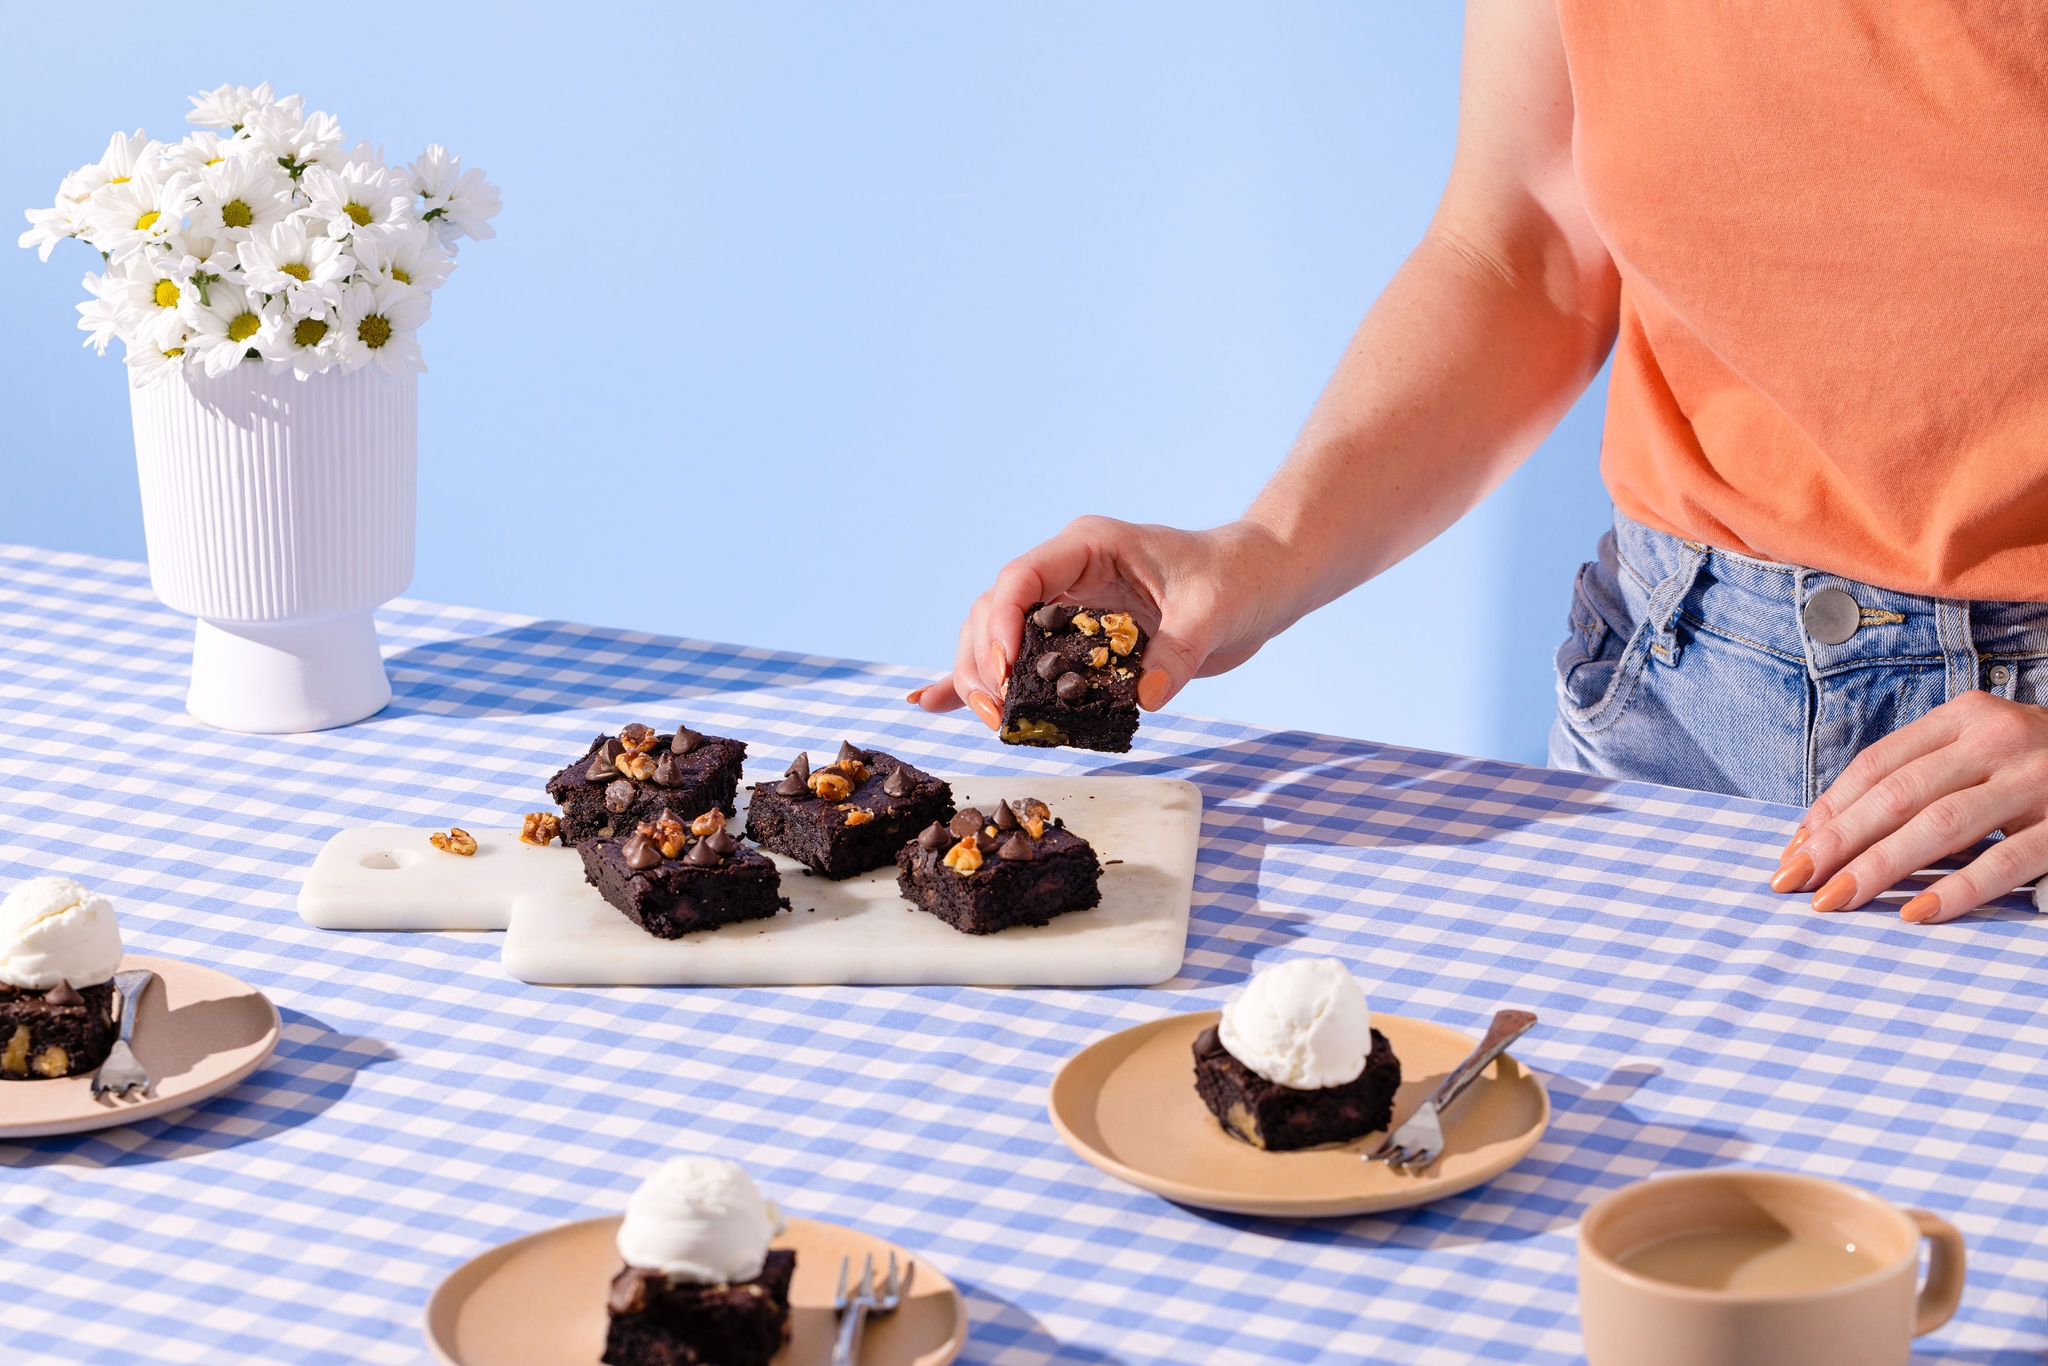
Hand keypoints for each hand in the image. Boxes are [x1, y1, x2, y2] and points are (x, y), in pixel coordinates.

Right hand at [908, 516, 1301, 728]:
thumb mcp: (1213, 612)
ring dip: (979, 678)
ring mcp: (1062, 604)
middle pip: (991, 612)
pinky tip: (931, 703)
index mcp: (1086, 547)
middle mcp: (1063, 573)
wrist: (1259, 581)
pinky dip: (974, 680)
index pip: (1019, 578)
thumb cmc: (1237, 579)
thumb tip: (1145, 696)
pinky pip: (1013, 658)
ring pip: (992, 636)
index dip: (1000, 625)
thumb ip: (1177, 651)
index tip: (1004, 672)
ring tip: (994, 723)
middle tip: (1001, 716)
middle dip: (982, 664)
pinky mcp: (1069, 638)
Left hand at [1770, 690, 2047, 922]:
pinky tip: (1916, 913)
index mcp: (1966, 717)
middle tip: (1795, 885)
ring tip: (1836, 901)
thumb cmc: (2040, 769)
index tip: (1792, 855)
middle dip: (1838, 843)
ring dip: (1880, 867)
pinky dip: (1958, 889)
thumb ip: (1921, 780)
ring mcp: (2038, 778)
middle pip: (1898, 794)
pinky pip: (2007, 861)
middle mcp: (1999, 737)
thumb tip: (1826, 834)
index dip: (1828, 811)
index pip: (1878, 765)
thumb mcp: (1982, 754)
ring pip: (1941, 825)